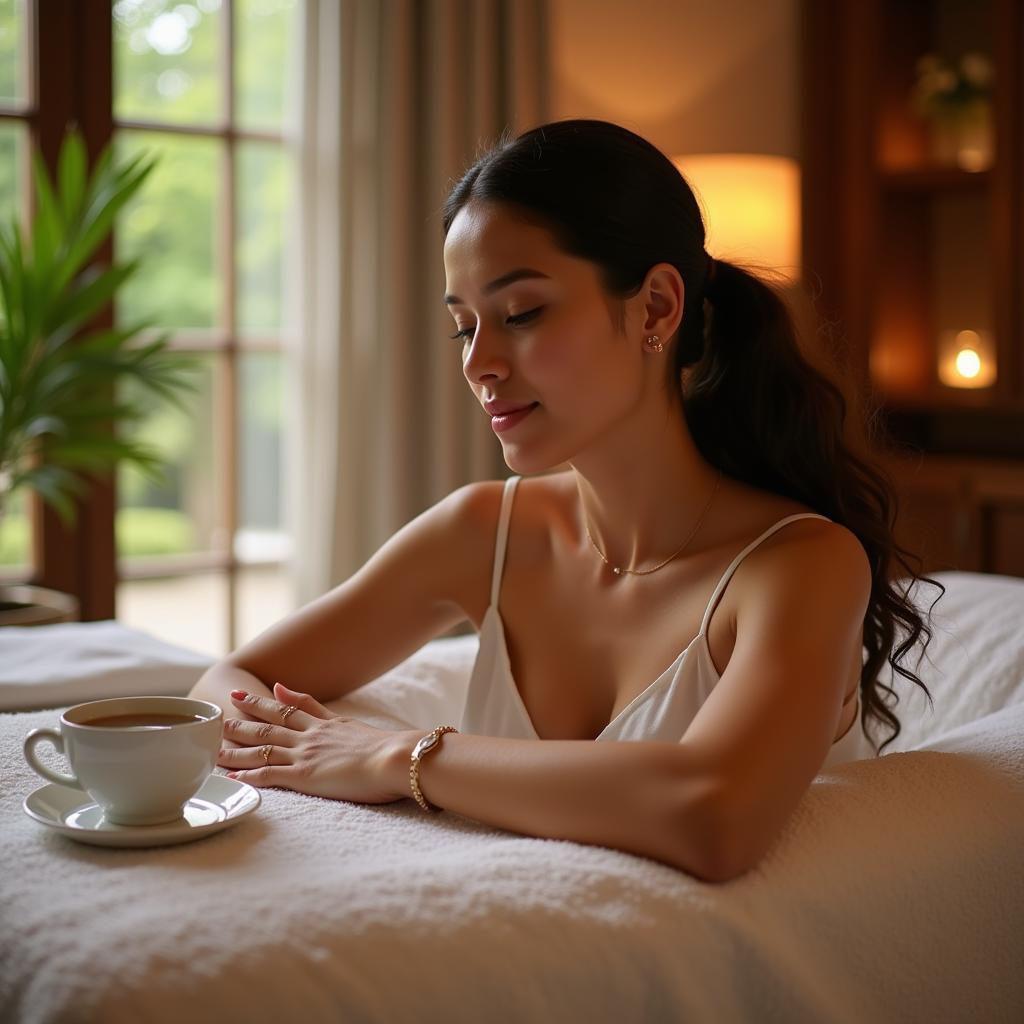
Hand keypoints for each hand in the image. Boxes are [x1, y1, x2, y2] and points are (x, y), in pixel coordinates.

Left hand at [217, 682, 412, 804]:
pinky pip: (268, 774)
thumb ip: (332, 714)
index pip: (290, 710)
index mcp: (326, 725)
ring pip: (262, 747)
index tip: (247, 694)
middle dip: (243, 718)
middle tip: (220, 712)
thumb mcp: (359, 726)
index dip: (266, 702)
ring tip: (214, 745)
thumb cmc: (389, 749)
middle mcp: (310, 736)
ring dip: (236, 746)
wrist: (395, 758)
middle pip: (269, 724)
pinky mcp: (303, 776)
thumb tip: (313, 701)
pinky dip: (248, 775)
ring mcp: (305, 754)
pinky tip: (231, 777)